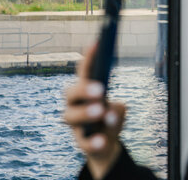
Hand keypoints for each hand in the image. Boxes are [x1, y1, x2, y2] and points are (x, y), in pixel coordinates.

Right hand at [64, 44, 126, 178]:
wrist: (106, 144)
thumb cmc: (110, 118)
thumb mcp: (118, 110)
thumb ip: (117, 108)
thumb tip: (111, 111)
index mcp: (84, 91)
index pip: (85, 71)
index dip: (89, 58)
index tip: (97, 43)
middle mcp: (74, 104)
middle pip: (70, 93)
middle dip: (83, 89)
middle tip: (100, 90)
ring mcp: (75, 124)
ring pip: (69, 116)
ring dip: (85, 112)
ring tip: (101, 111)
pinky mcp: (81, 142)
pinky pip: (83, 142)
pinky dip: (93, 141)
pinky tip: (103, 140)